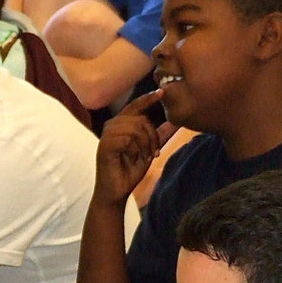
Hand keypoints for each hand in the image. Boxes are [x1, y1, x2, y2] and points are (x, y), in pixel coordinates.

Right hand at [94, 90, 175, 204]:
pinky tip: (132, 159)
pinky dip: (135, 151)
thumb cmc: (129, 170)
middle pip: (140, 118)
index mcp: (121, 124)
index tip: (162, 92)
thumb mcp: (149, 150)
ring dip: (144, 145)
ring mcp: (107, 135)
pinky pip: (128, 139)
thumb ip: (160, 135)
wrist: (116, 190)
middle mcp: (112, 126)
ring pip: (135, 128)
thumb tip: (176, 121)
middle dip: (151, 136)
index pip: (136, 106)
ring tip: (142, 157)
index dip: (148, 98)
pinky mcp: (105, 145)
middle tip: (153, 153)